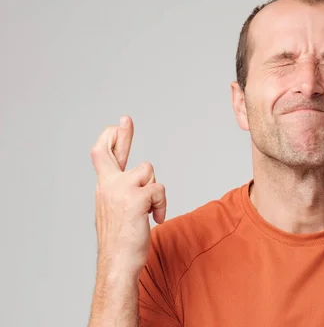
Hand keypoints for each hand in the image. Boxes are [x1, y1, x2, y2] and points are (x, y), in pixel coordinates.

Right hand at [90, 115, 166, 274]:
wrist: (118, 262)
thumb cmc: (122, 241)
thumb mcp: (119, 211)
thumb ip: (125, 193)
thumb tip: (140, 181)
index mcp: (104, 188)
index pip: (103, 157)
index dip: (111, 140)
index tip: (117, 125)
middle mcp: (107, 185)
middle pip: (109, 151)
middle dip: (121, 135)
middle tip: (125, 119)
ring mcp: (119, 190)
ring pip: (148, 170)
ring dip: (156, 190)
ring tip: (150, 211)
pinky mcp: (135, 198)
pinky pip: (159, 189)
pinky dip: (161, 204)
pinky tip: (156, 218)